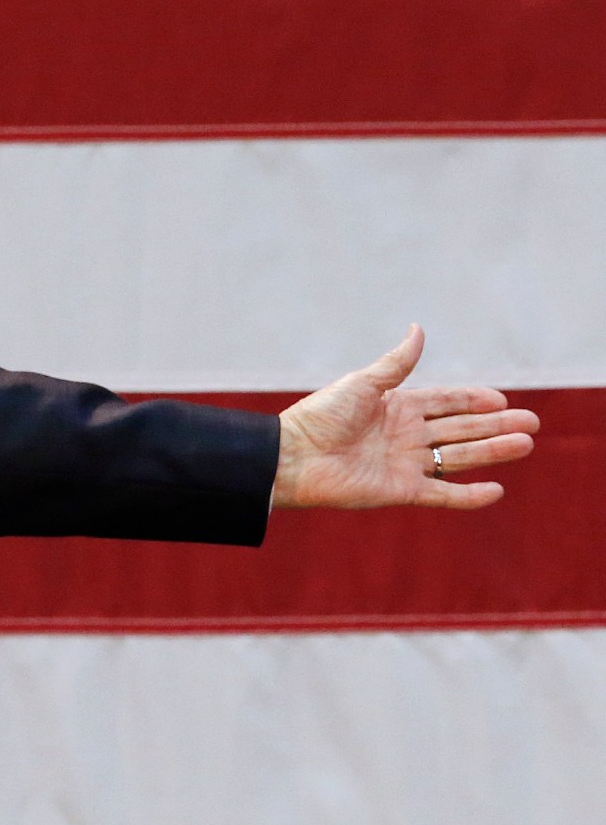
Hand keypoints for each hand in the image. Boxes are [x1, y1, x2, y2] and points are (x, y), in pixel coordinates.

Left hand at [272, 326, 539, 509]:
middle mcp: (406, 435)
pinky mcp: (401, 492)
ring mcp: (406, 464)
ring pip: (459, 457)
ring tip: (525, 444)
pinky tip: (496, 490)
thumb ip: (396, 364)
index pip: (445, 402)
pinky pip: (443, 494)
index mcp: (397, 407)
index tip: (503, 399)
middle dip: (495, 425)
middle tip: (532, 422)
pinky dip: (469, 495)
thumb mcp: (362, 384)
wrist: (292, 456)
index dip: (473, 400)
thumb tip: (418, 329)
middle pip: (461, 429)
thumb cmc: (320, 416)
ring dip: (492, 452)